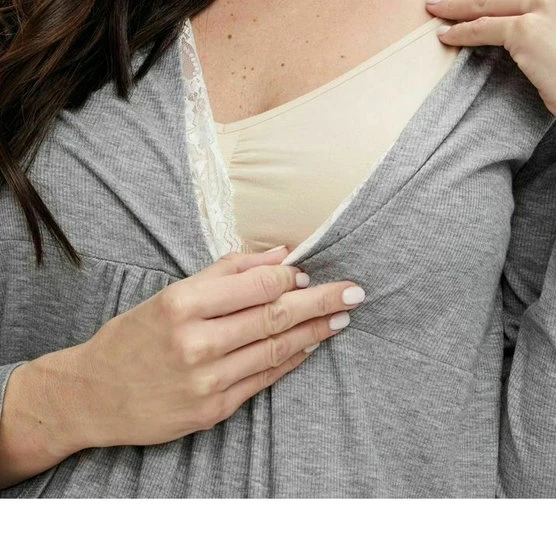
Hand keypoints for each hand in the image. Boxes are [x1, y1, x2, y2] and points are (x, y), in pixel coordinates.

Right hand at [70, 247, 364, 448]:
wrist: (92, 395)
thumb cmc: (135, 335)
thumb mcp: (172, 292)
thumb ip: (227, 271)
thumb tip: (280, 255)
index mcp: (183, 304)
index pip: (256, 285)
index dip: (292, 277)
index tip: (316, 271)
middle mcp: (195, 342)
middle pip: (273, 316)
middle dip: (321, 302)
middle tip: (354, 291)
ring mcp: (205, 381)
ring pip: (274, 349)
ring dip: (314, 332)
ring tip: (341, 317)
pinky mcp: (212, 410)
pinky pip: (263, 379)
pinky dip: (291, 359)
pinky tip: (310, 345)